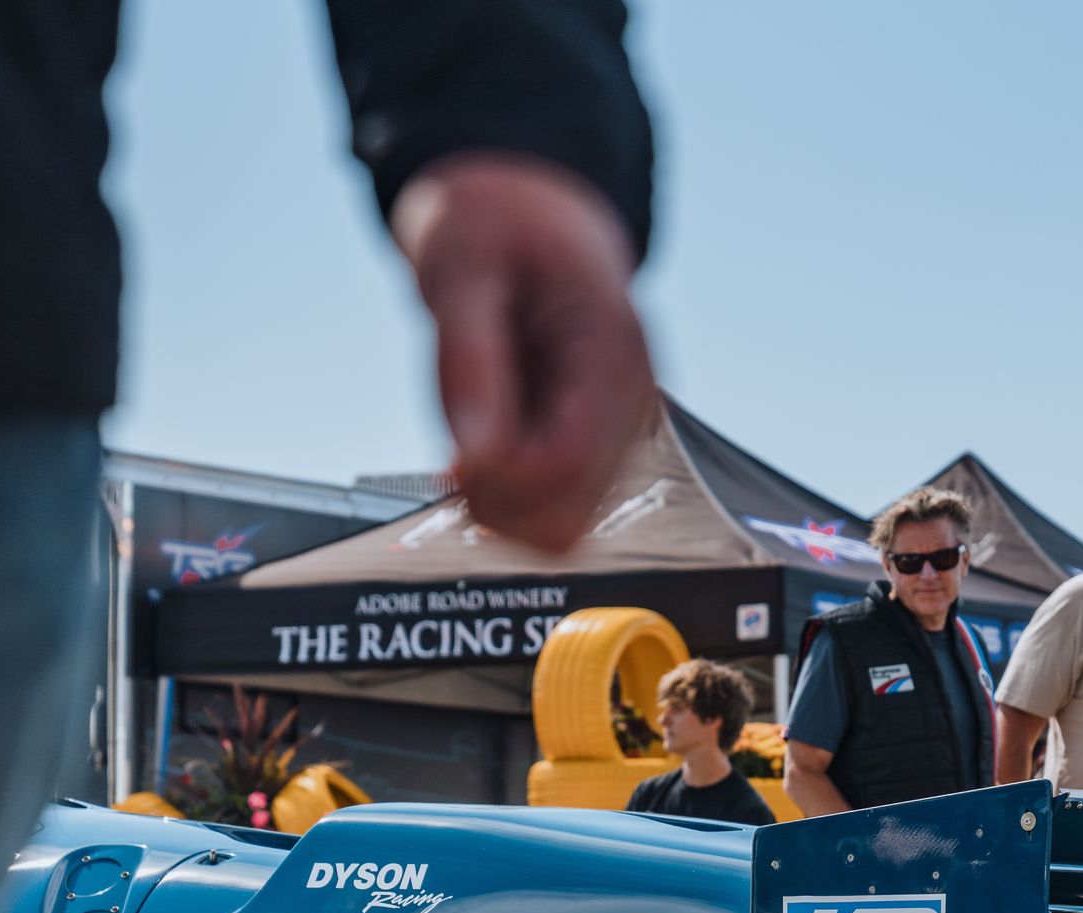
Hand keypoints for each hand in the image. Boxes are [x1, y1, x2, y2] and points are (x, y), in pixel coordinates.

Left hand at [392, 155, 655, 553]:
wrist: (529, 211)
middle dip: (497, 500)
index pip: (565, 467)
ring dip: (500, 499)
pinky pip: (553, 508)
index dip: (497, 479)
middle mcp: (630, 403)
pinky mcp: (597, 447)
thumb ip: (467, 357)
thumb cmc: (495, 227)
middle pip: (569, 523)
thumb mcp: (463, 267)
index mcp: (611, 351)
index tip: (452, 454)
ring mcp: (618, 431)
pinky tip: (488, 440)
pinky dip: (507, 492)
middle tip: (456, 450)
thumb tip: (474, 453)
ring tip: (475, 431)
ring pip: (561, 529)